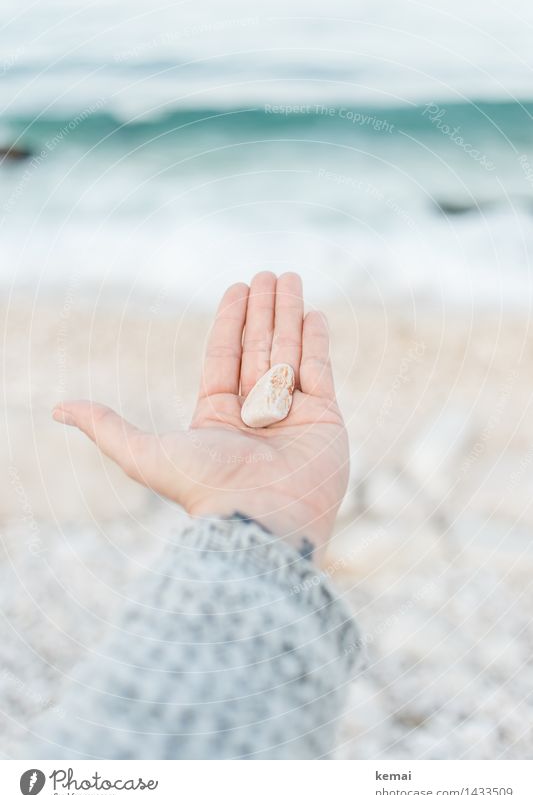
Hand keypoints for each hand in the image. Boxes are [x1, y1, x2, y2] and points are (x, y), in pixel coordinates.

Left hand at [52, 272, 348, 559]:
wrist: (261, 521)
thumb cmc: (204, 487)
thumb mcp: (143, 453)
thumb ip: (106, 427)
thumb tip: (58, 409)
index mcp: (217, 416)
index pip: (223, 356)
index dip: (229, 321)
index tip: (235, 287)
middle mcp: (254, 413)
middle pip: (258, 348)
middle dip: (262, 309)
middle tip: (266, 274)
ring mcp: (292, 415)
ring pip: (289, 351)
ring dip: (288, 314)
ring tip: (289, 277)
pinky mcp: (325, 420)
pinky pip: (320, 371)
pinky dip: (317, 342)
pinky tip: (313, 313)